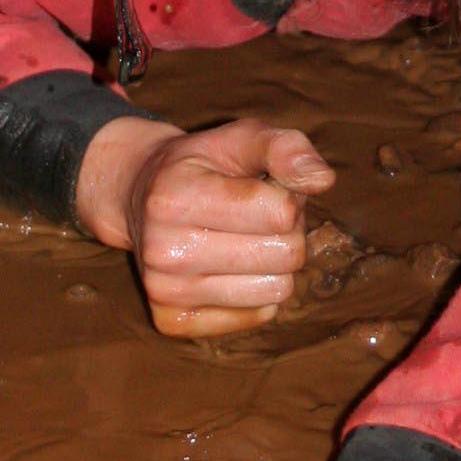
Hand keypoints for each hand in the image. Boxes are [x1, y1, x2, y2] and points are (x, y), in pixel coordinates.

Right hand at [75, 114, 335, 336]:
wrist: (137, 195)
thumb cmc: (201, 164)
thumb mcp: (240, 138)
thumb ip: (285, 147)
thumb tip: (322, 179)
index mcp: (175, 198)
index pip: (282, 213)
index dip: (287, 197)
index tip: (263, 188)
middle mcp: (163, 251)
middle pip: (285, 255)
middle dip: (286, 231)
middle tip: (257, 216)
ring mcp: (164, 292)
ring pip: (277, 291)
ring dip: (274, 263)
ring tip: (245, 239)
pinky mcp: (172, 321)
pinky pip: (257, 316)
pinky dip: (257, 292)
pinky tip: (230, 267)